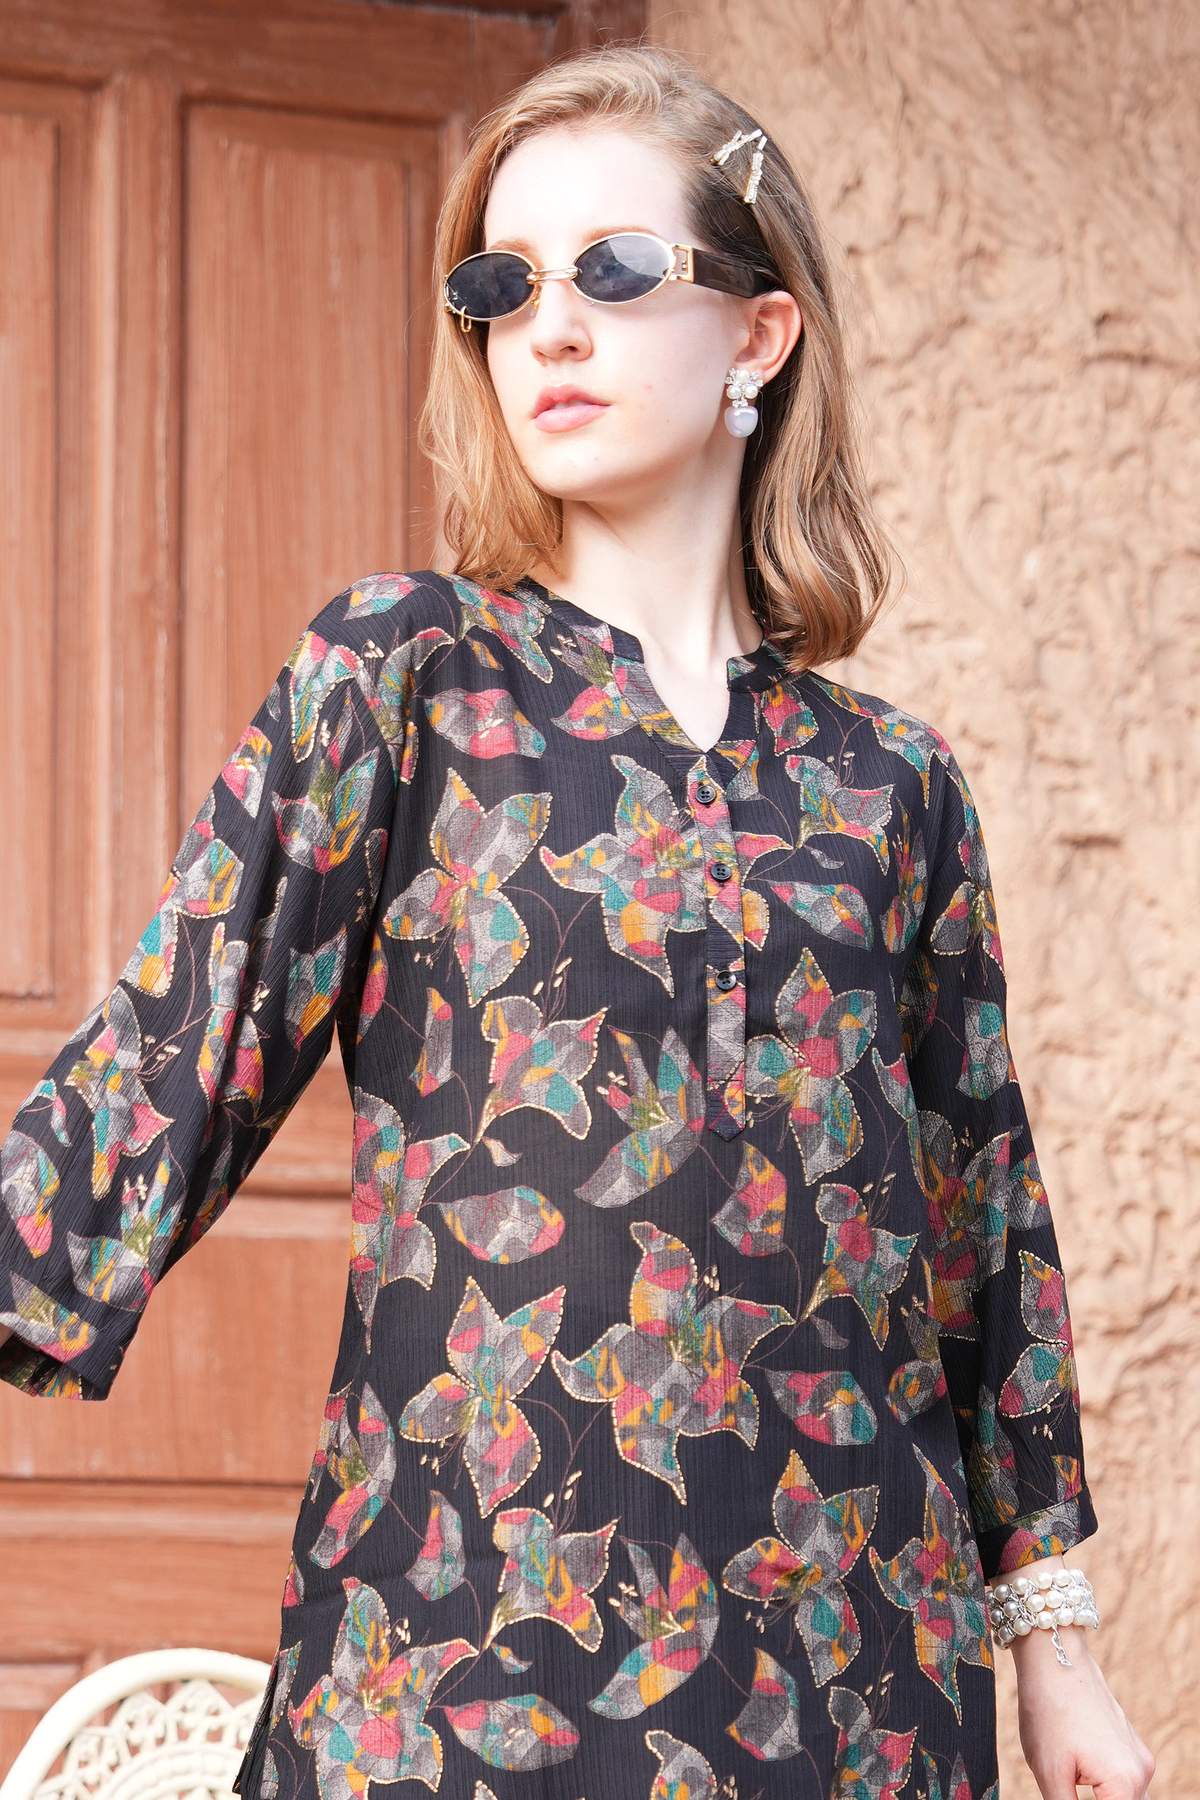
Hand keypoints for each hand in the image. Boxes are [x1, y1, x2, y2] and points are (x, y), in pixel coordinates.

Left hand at [1014, 1633, 1155, 1797]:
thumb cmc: (1049, 1710)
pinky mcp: (1129, 1745)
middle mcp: (1142, 1773)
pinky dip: (1105, 1791)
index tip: (1065, 1799)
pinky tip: (1078, 1779)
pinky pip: (1122, 1781)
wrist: (1054, 1656)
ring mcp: (1138, 1757)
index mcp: (1126, 1784)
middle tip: (1063, 1792)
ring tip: (1070, 1782)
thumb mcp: (1050, 1773)